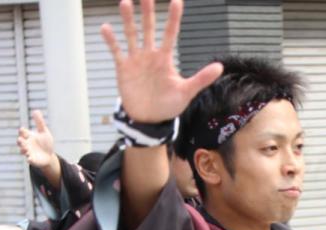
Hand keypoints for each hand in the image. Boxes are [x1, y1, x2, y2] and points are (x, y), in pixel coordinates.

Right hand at [17, 110, 54, 167]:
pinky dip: (29, 159)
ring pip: (22, 151)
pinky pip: (29, 160)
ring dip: (23, 150)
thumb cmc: (45, 142)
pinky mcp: (32, 160)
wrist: (49, 155)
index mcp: (29, 136)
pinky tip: (29, 159)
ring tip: (26, 150)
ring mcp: (29, 152)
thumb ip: (39, 122)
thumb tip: (36, 110)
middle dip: (20, 141)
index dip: (22, 131)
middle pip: (20, 141)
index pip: (22, 132)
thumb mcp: (44, 132)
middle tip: (21, 140)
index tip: (23, 130)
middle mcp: (27, 144)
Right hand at [101, 0, 223, 123]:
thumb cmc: (168, 106)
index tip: (177, 1)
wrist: (149, 120)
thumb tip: (220, 66)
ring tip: (126, 3)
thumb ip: (201, 79)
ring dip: (128, 20)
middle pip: (148, 28)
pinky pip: (116, 51)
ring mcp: (136, 60)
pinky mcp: (123, 68)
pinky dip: (111, 41)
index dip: (173, 18)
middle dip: (148, 12)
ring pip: (131, 35)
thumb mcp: (186, 93)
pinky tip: (105, 28)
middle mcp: (150, 55)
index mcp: (165, 58)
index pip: (170, 34)